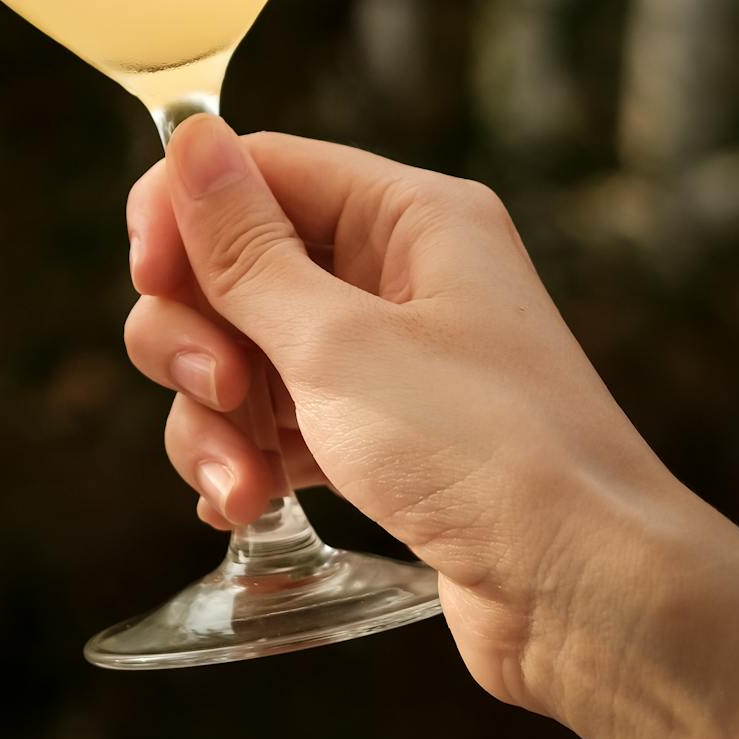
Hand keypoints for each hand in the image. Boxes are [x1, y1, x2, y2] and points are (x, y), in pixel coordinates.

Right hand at [123, 118, 683, 717]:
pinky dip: (245, 459)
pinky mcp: (376, 440)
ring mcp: (386, 361)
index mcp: (409, 217)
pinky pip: (272, 423)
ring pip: (239, 354)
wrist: (589, 600)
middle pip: (234, 266)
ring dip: (214, 419)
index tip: (150, 277)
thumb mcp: (339, 344)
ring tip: (240, 487)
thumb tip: (191, 138)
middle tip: (220, 392)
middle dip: (198, 336)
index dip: (185, 216)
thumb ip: (245, 248)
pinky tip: (244, 508)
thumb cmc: (485, 454)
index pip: (259, 170)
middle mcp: (398, 276)